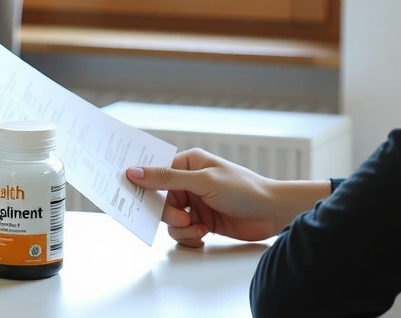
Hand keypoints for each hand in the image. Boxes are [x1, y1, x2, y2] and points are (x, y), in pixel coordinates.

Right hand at [126, 148, 279, 246]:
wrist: (272, 213)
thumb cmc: (244, 189)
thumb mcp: (204, 182)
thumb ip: (167, 179)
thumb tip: (134, 171)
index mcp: (189, 163)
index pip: (155, 172)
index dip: (143, 184)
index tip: (128, 195)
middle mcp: (189, 182)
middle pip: (159, 201)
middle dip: (168, 213)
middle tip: (182, 217)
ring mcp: (195, 203)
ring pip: (168, 220)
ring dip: (181, 228)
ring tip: (198, 227)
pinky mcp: (201, 221)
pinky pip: (181, 233)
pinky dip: (189, 237)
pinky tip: (203, 235)